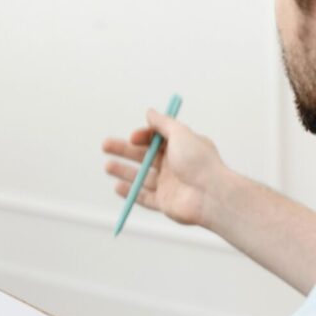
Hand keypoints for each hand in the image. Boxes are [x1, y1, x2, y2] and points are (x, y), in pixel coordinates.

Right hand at [102, 109, 233, 226]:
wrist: (210, 194)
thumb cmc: (199, 162)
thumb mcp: (181, 133)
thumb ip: (163, 123)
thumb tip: (149, 112)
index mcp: (180, 148)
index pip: (156, 140)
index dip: (142, 136)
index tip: (133, 137)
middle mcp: (174, 166)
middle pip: (144, 156)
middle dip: (124, 151)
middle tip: (105, 146)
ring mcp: (169, 185)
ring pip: (141, 177)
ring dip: (123, 171)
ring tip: (107, 166)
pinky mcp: (165, 203)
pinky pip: (144, 197)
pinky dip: (130, 193)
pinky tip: (117, 187)